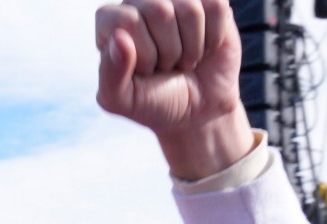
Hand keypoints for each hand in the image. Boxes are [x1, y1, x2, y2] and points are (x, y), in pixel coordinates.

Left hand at [94, 0, 251, 179]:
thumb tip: (119, 39)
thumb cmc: (155, 100)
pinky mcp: (208, 2)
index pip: (128, 20)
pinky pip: (215, 7)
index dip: (144, 53)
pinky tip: (204, 48)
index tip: (146, 71)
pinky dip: (213, 39)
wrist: (198, 109)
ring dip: (192, 49)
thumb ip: (110, 76)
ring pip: (190, 9)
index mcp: (111, 21)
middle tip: (167, 66)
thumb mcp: (123, 101)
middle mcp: (140, 2)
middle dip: (169, 52)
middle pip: (160, 10)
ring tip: (184, 60)